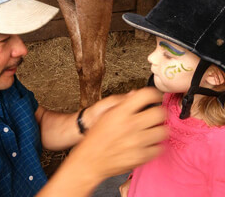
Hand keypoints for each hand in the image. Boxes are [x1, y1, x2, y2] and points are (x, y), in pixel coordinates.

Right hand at [37, 87, 166, 196]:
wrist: (90, 160)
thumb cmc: (96, 137)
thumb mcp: (104, 114)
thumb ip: (121, 103)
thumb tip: (135, 94)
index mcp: (121, 112)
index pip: (146, 95)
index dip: (154, 94)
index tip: (155, 97)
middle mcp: (130, 125)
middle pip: (159, 113)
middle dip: (159, 112)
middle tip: (155, 115)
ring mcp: (137, 142)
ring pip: (163, 131)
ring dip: (159, 129)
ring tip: (152, 130)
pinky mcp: (141, 157)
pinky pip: (159, 148)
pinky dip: (155, 145)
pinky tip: (148, 143)